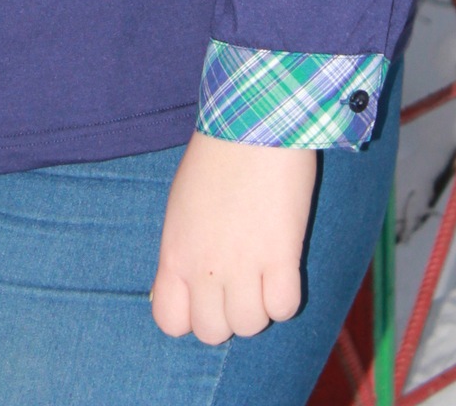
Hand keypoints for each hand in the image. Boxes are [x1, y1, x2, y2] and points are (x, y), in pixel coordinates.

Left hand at [151, 131, 316, 344]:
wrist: (253, 123)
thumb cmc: (216, 156)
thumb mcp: (181, 205)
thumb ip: (180, 249)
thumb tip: (181, 286)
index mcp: (175, 251)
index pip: (170, 321)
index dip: (190, 315)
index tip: (205, 295)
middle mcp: (204, 266)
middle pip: (213, 333)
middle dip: (227, 314)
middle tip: (239, 283)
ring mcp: (243, 264)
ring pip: (251, 325)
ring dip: (259, 306)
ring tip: (263, 273)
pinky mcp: (281, 256)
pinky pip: (284, 308)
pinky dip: (286, 297)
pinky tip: (283, 268)